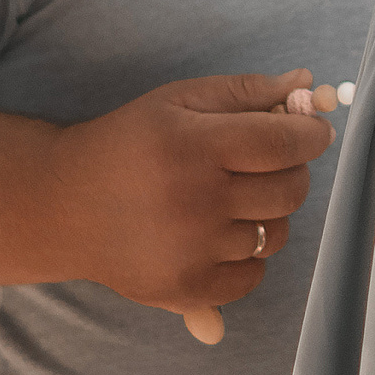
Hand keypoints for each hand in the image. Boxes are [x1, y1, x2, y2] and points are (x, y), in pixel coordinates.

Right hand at [41, 69, 330, 316]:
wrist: (63, 206)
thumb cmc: (129, 143)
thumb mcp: (178, 101)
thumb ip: (246, 91)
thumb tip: (308, 84)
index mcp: (192, 145)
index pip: (286, 144)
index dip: (311, 135)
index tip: (312, 132)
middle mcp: (194, 201)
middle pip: (290, 191)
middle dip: (292, 171)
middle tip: (267, 163)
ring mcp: (191, 251)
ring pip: (276, 234)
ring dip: (267, 214)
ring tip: (231, 199)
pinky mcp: (185, 289)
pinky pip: (254, 276)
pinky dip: (248, 256)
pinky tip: (217, 234)